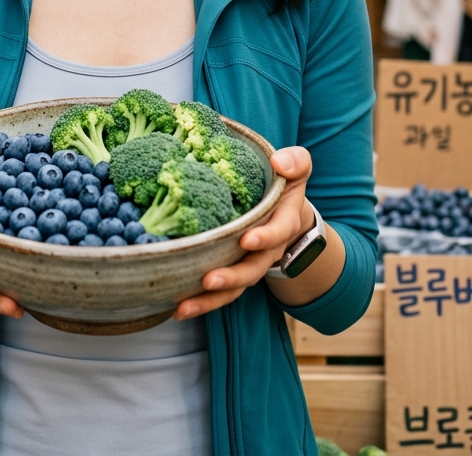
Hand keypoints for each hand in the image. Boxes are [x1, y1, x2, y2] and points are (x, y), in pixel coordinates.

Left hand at [174, 146, 313, 319]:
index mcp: (282, 222)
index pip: (278, 232)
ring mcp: (249, 263)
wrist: (285, 210)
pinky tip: (176, 308)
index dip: (265, 237)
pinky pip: (219, 292)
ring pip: (234, 288)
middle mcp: (267, 249)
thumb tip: (279, 162)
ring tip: (183, 307)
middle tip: (209, 280)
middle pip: (252, 269)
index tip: (247, 239)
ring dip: (209, 300)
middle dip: (232, 277)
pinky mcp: (231, 269)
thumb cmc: (284, 184)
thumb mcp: (295, 168)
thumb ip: (294, 162)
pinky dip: (200, 302)